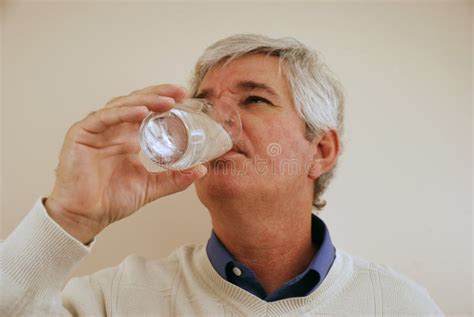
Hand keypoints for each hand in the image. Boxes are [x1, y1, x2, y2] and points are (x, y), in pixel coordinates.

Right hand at [44, 84, 206, 242]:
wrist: (86, 217)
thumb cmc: (111, 200)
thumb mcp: (151, 187)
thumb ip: (174, 178)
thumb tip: (201, 170)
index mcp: (128, 137)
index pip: (147, 111)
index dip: (165, 101)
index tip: (186, 98)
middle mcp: (114, 129)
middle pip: (137, 102)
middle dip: (159, 94)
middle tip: (180, 92)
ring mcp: (97, 129)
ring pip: (122, 105)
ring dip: (145, 101)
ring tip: (166, 101)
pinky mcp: (81, 133)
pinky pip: (104, 118)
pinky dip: (122, 113)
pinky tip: (141, 111)